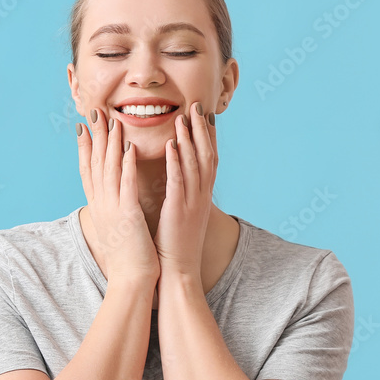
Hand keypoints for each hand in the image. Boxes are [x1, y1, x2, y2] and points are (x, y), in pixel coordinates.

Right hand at [77, 108, 159, 285]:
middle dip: (95, 136)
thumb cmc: (128, 259)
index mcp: (98, 208)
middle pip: (95, 164)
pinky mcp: (128, 216)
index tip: (82, 127)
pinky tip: (129, 147)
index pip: (89, 171)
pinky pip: (127, 185)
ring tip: (112, 120)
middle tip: (94, 112)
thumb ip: (113, 211)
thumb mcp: (116, 229)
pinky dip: (127, 165)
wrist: (131, 282)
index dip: (84, 148)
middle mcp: (101, 205)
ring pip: (110, 169)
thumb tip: (112, 202)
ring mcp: (113, 209)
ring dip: (110, 143)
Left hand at [153, 102, 217, 280]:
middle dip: (202, 129)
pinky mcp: (178, 212)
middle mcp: (201, 197)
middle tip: (198, 105)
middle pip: (206, 156)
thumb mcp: (184, 216)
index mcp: (202, 197)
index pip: (209, 160)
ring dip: (188, 139)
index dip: (208, 136)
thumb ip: (184, 196)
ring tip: (183, 117)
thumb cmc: (175, 246)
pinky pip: (178, 182)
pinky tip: (170, 146)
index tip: (205, 114)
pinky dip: (175, 162)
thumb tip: (181, 181)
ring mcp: (192, 204)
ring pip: (194, 165)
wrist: (179, 273)